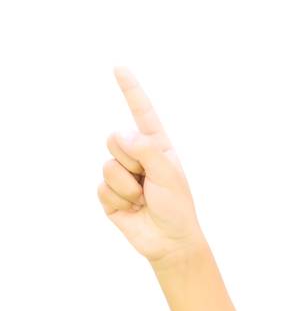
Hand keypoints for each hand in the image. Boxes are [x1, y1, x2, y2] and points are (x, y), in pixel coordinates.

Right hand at [98, 65, 205, 268]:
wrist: (170, 243)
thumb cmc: (177, 208)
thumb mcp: (169, 174)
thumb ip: (146, 149)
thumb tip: (120, 134)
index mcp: (156, 146)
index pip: (141, 113)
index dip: (130, 91)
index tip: (119, 68)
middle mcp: (137, 156)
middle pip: (115, 139)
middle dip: (131, 160)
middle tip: (147, 181)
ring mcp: (121, 175)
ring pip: (108, 165)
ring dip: (127, 186)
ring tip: (143, 198)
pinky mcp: (109, 195)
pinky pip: (102, 187)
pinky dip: (118, 199)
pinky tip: (132, 209)